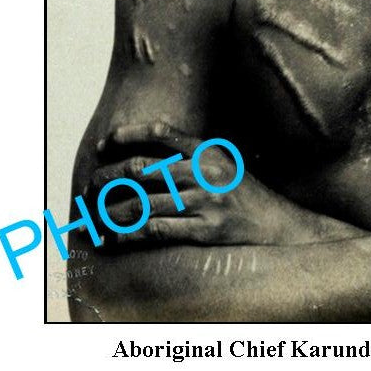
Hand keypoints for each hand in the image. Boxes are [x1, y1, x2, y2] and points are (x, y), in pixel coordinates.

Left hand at [87, 122, 354, 246]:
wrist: (278, 224)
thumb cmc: (245, 193)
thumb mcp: (224, 162)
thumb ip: (193, 152)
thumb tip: (154, 144)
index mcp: (208, 151)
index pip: (163, 133)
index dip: (130, 135)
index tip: (106, 143)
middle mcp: (205, 172)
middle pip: (145, 169)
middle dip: (111, 176)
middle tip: (92, 185)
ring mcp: (206, 201)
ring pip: (146, 202)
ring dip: (114, 211)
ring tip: (97, 216)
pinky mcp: (205, 229)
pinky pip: (159, 230)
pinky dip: (131, 234)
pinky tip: (116, 237)